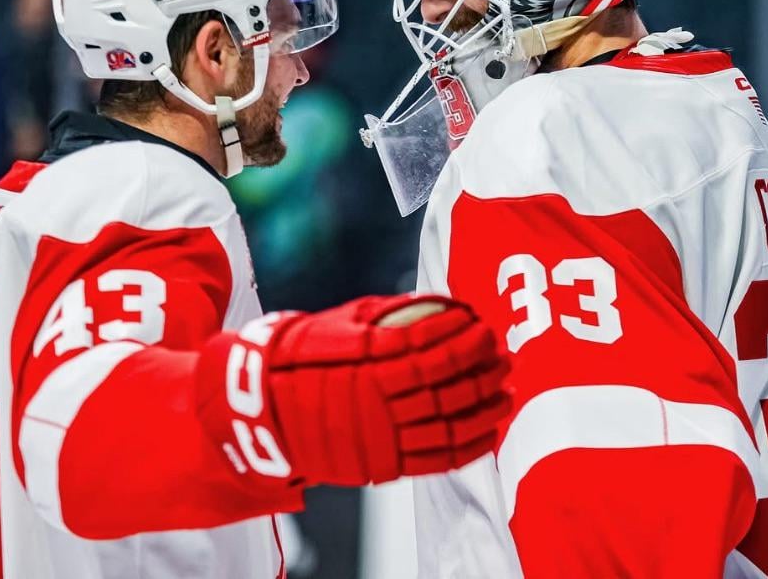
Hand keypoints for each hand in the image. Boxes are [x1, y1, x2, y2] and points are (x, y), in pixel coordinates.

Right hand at [198, 294, 510, 486]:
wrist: (262, 409)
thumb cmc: (302, 357)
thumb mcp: (340, 324)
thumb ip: (389, 315)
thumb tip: (437, 303)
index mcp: (367, 362)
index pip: (429, 348)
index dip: (462, 337)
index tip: (481, 323)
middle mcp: (377, 401)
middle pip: (445, 386)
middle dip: (482, 369)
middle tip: (503, 355)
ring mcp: (380, 435)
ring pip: (447, 425)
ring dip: (484, 408)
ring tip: (505, 392)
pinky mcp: (382, 464)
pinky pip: (436, 459)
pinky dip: (469, 446)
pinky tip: (489, 431)